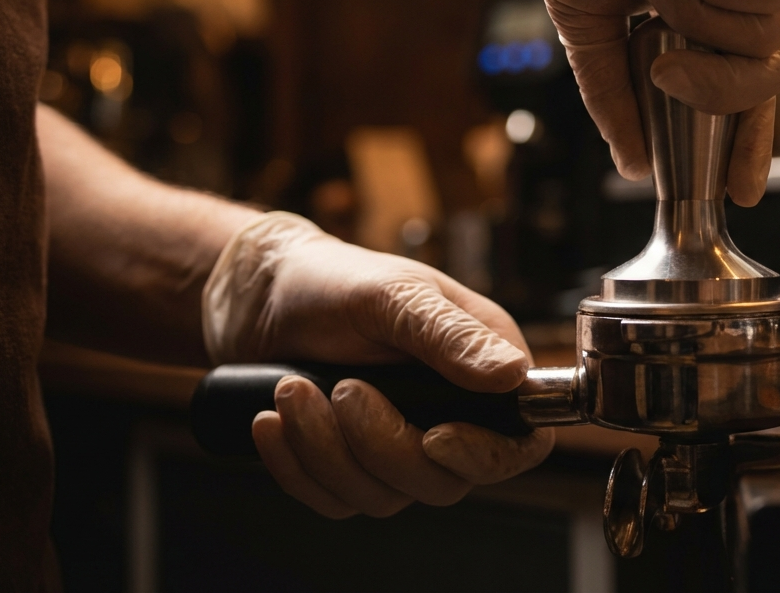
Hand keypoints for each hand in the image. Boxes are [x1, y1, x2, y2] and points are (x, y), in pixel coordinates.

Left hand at [203, 213, 553, 517]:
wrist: (260, 296)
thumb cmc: (333, 280)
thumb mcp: (393, 295)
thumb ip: (452, 336)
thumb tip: (514, 375)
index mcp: (481, 368)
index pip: (520, 442)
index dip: (485, 455)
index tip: (434, 437)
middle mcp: (451, 413)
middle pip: (445, 481)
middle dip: (381, 445)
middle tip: (340, 388)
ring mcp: (400, 445)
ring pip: (384, 496)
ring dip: (327, 450)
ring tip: (291, 390)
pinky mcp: (351, 465)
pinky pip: (335, 499)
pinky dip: (297, 466)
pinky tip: (272, 421)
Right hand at [488, 0, 779, 205]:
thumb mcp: (590, 25)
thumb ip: (615, 94)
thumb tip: (633, 164)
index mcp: (707, 7)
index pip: (745, 86)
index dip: (746, 140)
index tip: (737, 189)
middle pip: (770, 75)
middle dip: (718, 94)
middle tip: (668, 78)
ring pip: (760, 42)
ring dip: (688, 15)